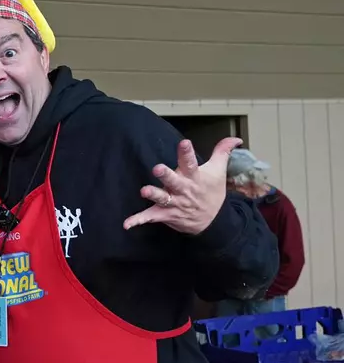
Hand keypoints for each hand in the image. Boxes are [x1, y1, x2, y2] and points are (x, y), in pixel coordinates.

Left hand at [124, 137, 241, 234]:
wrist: (213, 222)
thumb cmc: (212, 192)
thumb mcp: (218, 172)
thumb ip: (222, 152)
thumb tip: (236, 138)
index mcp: (195, 177)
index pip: (192, 162)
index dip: (187, 153)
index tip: (184, 143)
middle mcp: (184, 189)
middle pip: (174, 181)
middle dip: (166, 175)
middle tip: (158, 168)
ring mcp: (174, 203)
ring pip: (162, 198)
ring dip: (154, 195)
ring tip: (144, 191)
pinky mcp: (166, 215)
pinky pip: (151, 217)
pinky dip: (138, 221)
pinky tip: (127, 224)